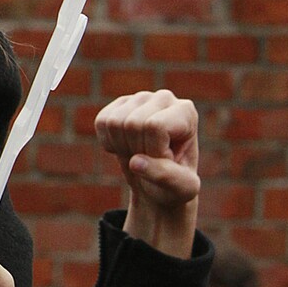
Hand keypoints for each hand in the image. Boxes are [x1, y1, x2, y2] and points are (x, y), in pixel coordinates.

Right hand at [94, 89, 199, 258]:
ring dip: (121, 147)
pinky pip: (101, 122)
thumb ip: (165, 176)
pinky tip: (126, 146)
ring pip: (113, 122)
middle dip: (136, 150)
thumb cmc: (174, 186)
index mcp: (186, 112)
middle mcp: (164, 98)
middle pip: (132, 123)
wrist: (158, 186)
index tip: (166, 162)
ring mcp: (140, 98)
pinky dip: (108, 142)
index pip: (154, 126)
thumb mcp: (180, 188)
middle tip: (150, 160)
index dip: (153, 151)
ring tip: (139, 154)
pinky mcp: (119, 104)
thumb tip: (135, 162)